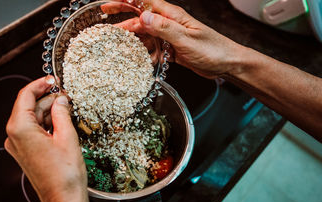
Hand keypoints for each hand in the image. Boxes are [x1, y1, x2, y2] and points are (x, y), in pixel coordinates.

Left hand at [5, 76, 86, 201]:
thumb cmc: (65, 174)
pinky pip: (33, 132)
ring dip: (48, 112)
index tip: (53, 79)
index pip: (25, 95)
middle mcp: (13, 136)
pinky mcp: (25, 154)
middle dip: (47, 99)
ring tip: (67, 109)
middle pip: (28, 107)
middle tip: (66, 96)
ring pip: (31, 120)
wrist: (64, 200)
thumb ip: (61, 112)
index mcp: (19, 128)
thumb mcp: (66, 136)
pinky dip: (46, 125)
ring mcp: (18, 147)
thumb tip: (60, 99)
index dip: (40, 84)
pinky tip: (61, 123)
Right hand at [114, 0, 243, 78]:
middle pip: (141, 19)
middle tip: (105, 23)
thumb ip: (164, 28)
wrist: (227, 64)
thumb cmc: (213, 50)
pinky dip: (146, 56)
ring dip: (132, 41)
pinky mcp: (172, 50)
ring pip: (146, 36)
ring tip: (116, 47)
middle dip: (123, 20)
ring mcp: (170, 37)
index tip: (108, 4)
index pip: (144, 3)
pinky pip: (154, 51)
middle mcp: (169, 24)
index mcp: (172, 16)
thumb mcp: (187, 39)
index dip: (125, 1)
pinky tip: (139, 62)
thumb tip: (143, 16)